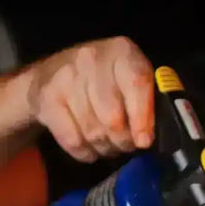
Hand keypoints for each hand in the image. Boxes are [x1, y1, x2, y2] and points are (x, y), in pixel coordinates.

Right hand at [22, 36, 154, 162]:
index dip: (142, 118)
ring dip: (105, 148)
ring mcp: (66, 77)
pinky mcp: (46, 98)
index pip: (136, 85)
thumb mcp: (129, 79)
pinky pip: (72, 140)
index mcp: (122, 52)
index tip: (144, 141)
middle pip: (113, 117)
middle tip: (126, 145)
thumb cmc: (104, 82)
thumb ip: (147, 100)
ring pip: (93, 132)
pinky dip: (84, 153)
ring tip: (109, 146)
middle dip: (124, 141)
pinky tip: (90, 149)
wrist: (51, 75)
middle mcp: (92, 59)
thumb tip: (157, 135)